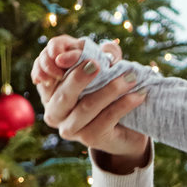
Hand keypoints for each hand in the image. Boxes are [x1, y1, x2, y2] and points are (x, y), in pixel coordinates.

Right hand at [32, 35, 150, 168]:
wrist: (126, 130)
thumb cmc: (110, 94)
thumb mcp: (106, 70)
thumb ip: (105, 55)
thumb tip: (107, 47)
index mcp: (49, 91)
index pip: (47, 72)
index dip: (59, 60)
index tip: (77, 51)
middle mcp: (53, 112)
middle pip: (63, 94)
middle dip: (80, 78)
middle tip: (97, 64)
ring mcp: (70, 128)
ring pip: (86, 107)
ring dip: (110, 90)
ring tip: (131, 78)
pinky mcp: (90, 139)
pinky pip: (107, 118)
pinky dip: (124, 104)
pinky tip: (139, 94)